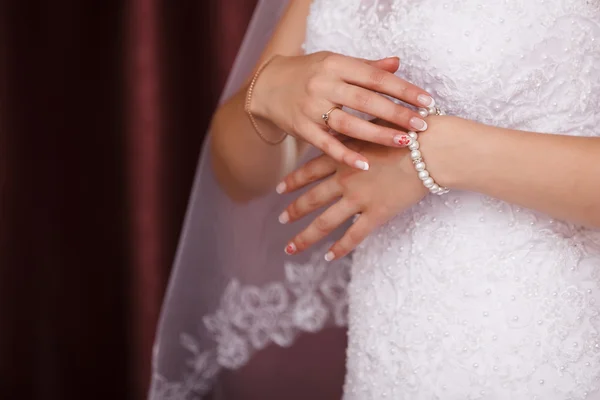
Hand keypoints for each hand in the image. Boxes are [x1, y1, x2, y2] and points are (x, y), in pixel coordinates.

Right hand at [251, 52, 435, 169]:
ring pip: (349, 123)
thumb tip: (398, 64)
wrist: (267, 86)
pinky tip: (366, 164)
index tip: (427, 101)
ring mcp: (311, 107)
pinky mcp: (301, 128)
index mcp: (336, 64)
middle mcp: (324, 84)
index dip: (403, 89)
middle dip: (396, 113)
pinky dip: (346, 155)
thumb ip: (366, 67)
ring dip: (377, 134)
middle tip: (422, 125)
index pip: (375, 77)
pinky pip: (326, 144)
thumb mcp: (335, 63)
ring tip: (403, 143)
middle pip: (366, 100)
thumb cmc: (308, 73)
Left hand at [276, 139, 429, 259]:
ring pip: (325, 222)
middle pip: (311, 199)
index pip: (309, 171)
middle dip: (293, 210)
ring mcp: (359, 198)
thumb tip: (336, 133)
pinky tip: (328, 256)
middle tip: (281, 219)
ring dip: (306, 235)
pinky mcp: (377, 213)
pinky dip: (340, 248)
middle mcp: (345, 179)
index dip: (292, 181)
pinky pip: (354, 236)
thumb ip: (352, 134)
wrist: (431, 149)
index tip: (279, 189)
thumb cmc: (406, 131)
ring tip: (291, 246)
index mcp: (342, 156)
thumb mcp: (372, 126)